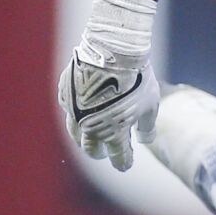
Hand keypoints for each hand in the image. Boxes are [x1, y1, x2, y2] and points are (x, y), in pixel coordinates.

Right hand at [59, 52, 159, 170]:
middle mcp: (91, 127)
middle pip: (91, 149)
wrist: (113, 50)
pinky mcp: (66, 94)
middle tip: (104, 152)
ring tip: (90, 135)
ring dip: (84, 137)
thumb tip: (146, 139)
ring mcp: (76, 111)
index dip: (123, 162)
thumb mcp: (149, 104)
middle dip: (99, 153)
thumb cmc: (136, 78)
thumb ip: (146, 125)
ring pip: (75, 133)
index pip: (118, 157)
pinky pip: (68, 109)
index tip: (125, 164)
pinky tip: (81, 109)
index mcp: (114, 133)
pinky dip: (75, 113)